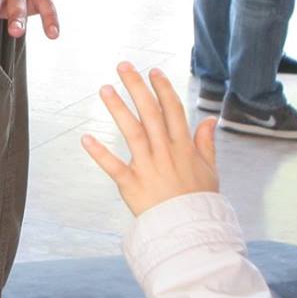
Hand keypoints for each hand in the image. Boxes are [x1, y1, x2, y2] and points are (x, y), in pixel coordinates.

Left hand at [81, 64, 217, 215]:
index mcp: (184, 147)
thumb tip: (209, 120)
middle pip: (150, 113)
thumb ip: (206, 143)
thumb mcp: (210, 169)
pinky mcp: (132, 184)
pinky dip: (99, 153)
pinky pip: (114, 167)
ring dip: (118, 109)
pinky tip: (85, 138)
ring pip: (132, 132)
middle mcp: (165, 152)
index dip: (163, 89)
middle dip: (137, 88)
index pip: (173, 111)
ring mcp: (148, 167)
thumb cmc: (199, 200)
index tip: (153, 71)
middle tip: (123, 66)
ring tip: (104, 89)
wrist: (190, 231)